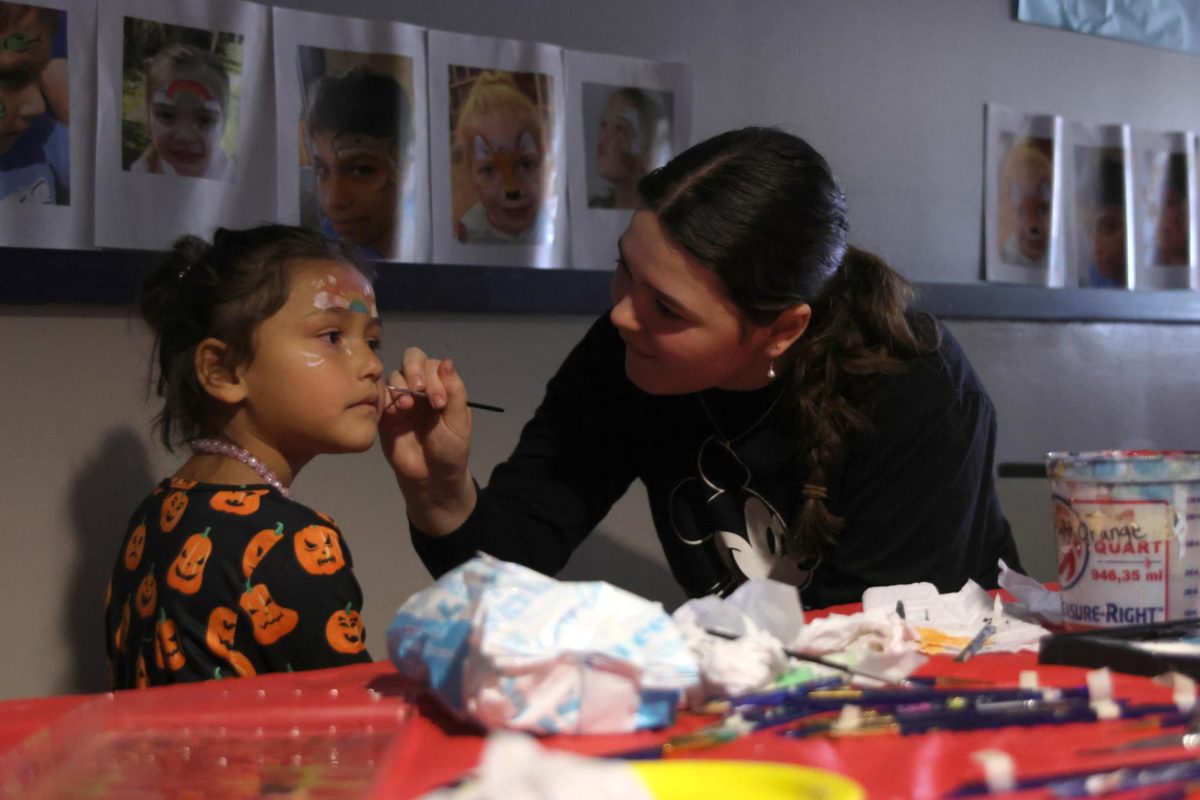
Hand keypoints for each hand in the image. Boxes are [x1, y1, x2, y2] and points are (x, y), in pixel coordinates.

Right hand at [379, 348, 476, 533]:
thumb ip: (455, 391)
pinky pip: (378, 396)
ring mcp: (401, 399)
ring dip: (400, 386)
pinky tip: (394, 412)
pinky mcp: (384, 414)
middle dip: (414, 369)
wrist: (431, 478)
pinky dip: (385, 398)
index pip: (433, 365)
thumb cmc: (450, 450)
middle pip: (411, 358)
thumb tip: (447, 362)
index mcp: (440, 386)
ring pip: (394, 375)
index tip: (439, 403)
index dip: (434, 378)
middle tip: (418, 388)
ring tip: (407, 406)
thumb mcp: (459, 421)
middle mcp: (420, 387)